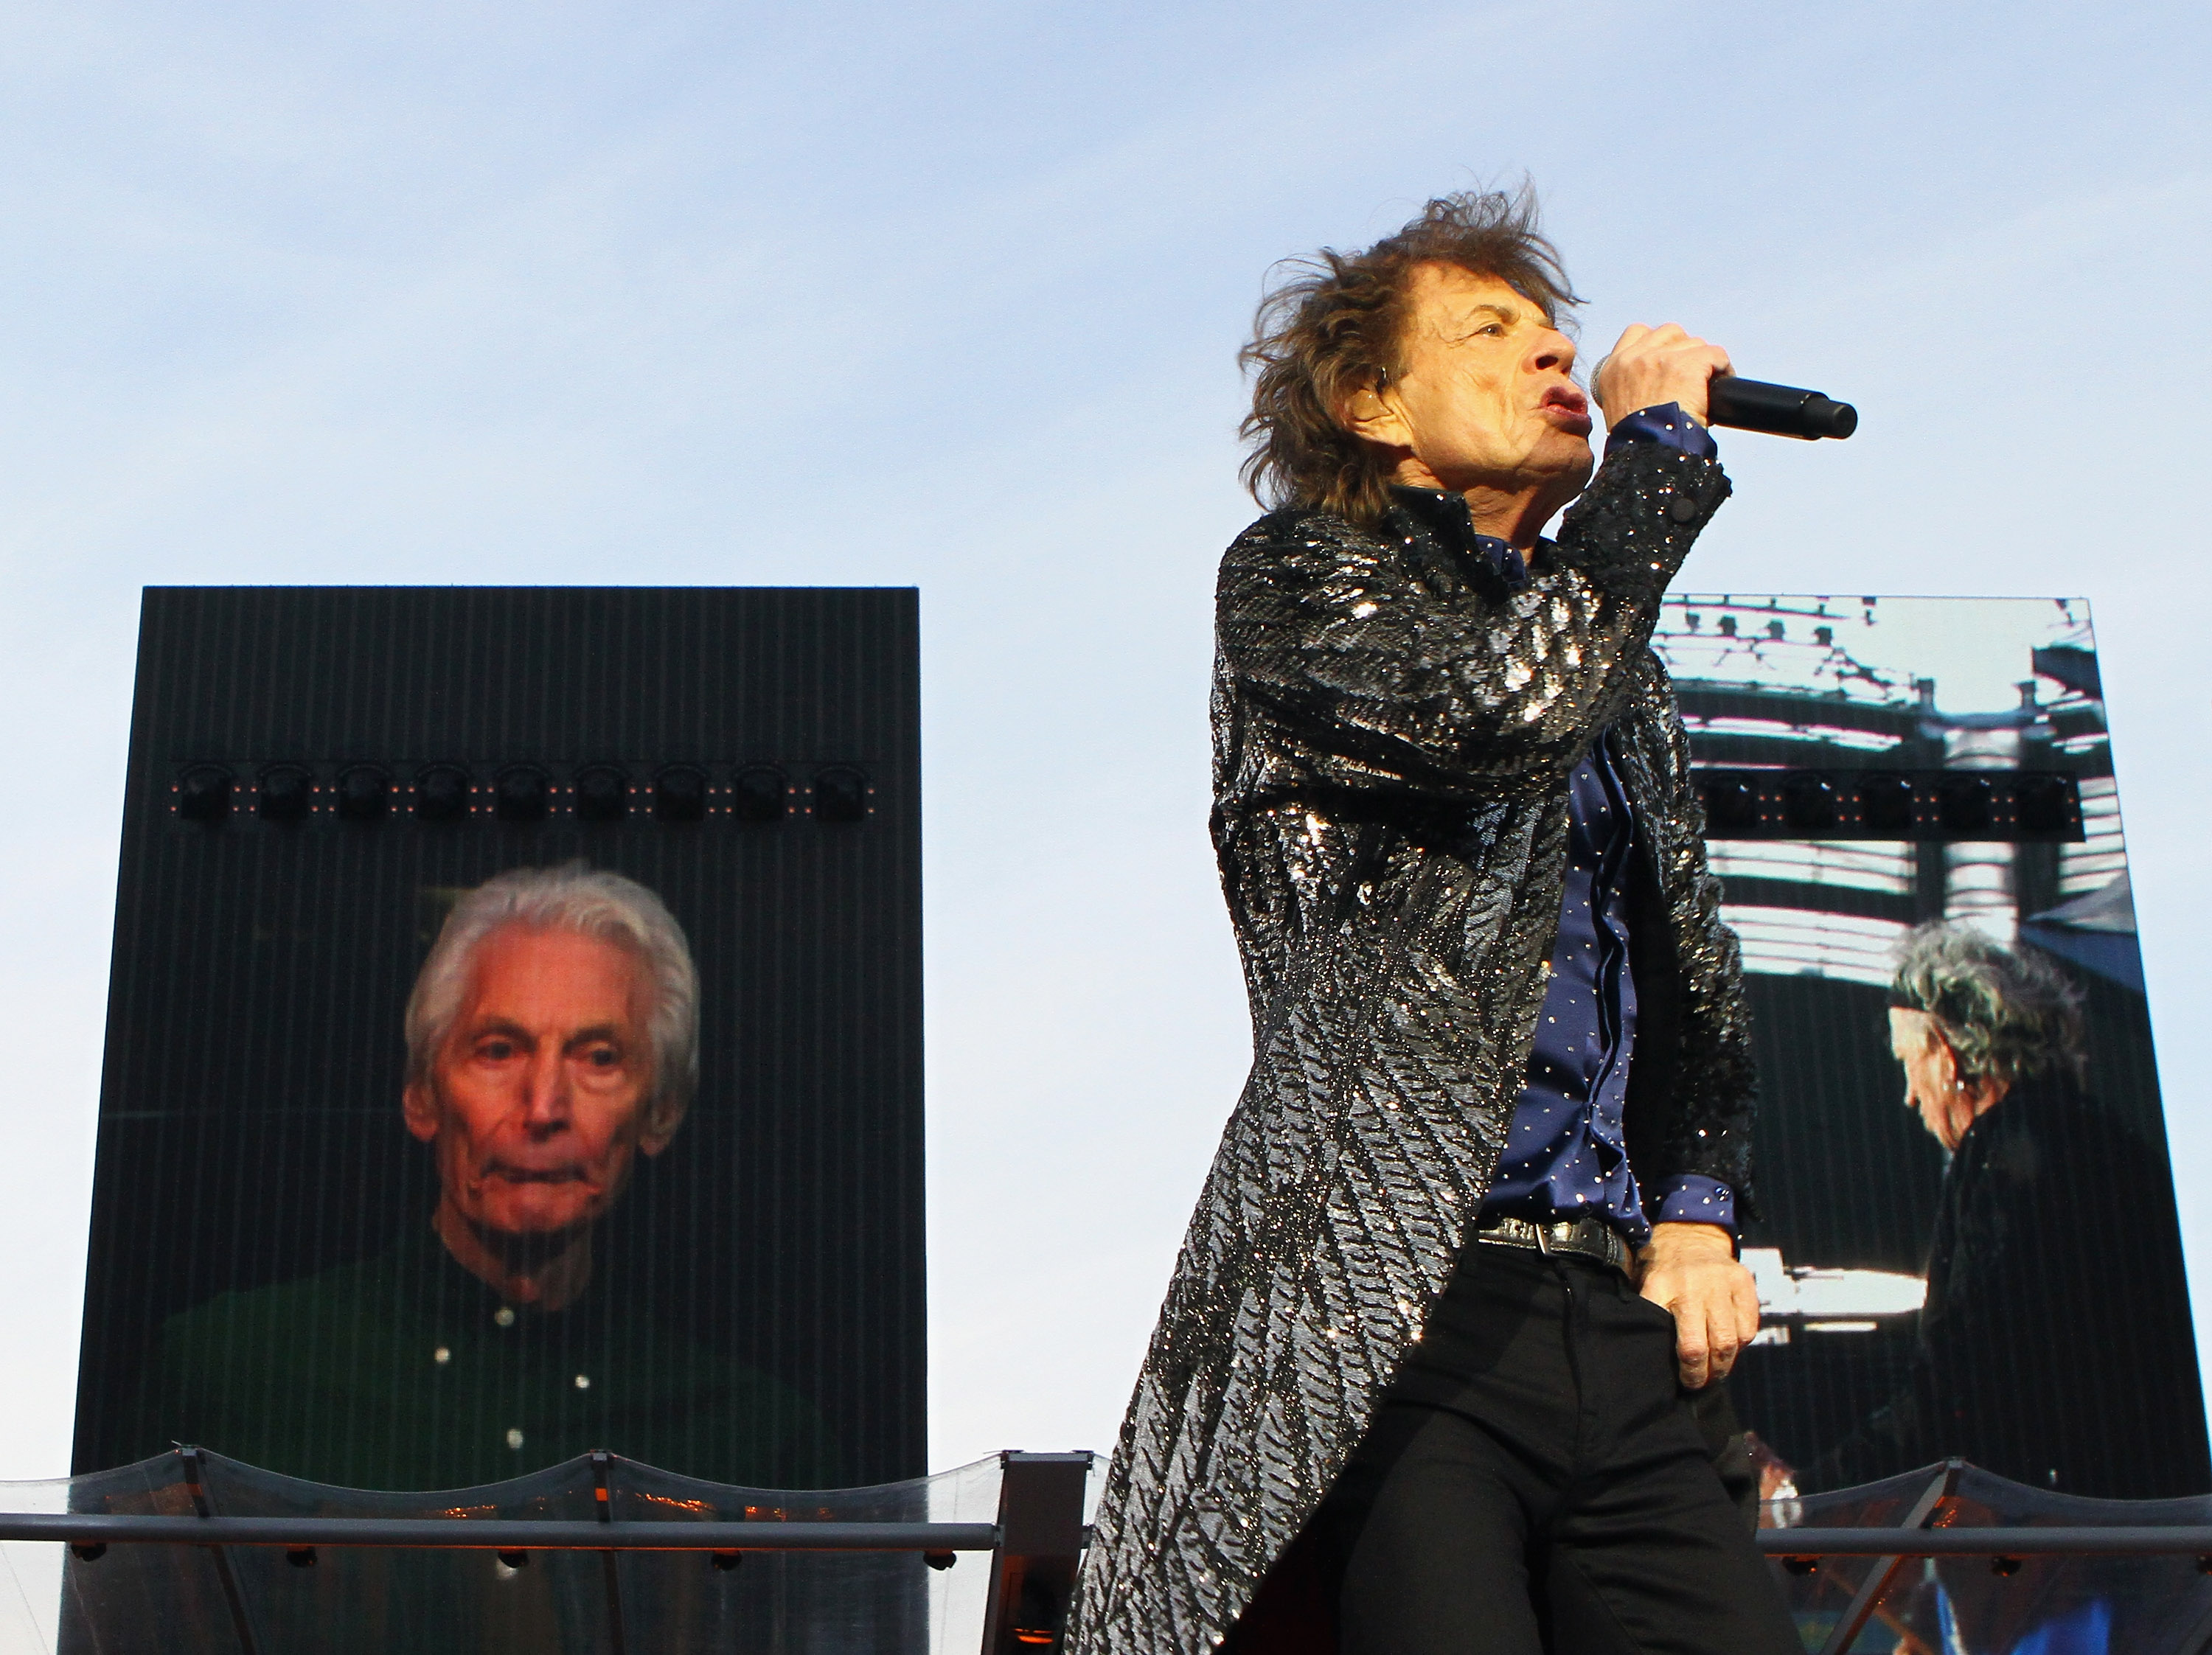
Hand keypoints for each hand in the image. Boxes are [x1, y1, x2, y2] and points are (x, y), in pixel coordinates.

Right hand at [1592, 324, 1731, 428]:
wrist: (1648, 455)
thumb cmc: (1638, 441)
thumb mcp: (1620, 406)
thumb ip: (1633, 383)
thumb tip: (1660, 378)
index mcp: (1613, 368)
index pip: (1637, 332)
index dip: (1658, 343)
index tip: (1668, 361)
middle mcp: (1634, 358)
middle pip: (1670, 332)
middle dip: (1683, 350)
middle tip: (1691, 375)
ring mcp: (1660, 359)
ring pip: (1694, 343)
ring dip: (1703, 361)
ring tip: (1706, 384)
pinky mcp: (1687, 365)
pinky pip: (1715, 354)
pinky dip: (1722, 368)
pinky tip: (1721, 382)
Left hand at [1636, 1221, 1759, 1388]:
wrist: (1688, 1236)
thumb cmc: (1662, 1273)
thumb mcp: (1645, 1289)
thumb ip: (1650, 1319)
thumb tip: (1653, 1363)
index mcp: (1661, 1287)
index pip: (1679, 1342)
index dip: (1686, 1370)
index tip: (1685, 1382)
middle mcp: (1692, 1284)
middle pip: (1708, 1346)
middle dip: (1706, 1374)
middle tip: (1701, 1384)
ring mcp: (1721, 1282)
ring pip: (1731, 1341)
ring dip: (1725, 1364)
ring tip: (1716, 1371)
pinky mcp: (1743, 1282)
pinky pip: (1748, 1327)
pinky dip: (1740, 1344)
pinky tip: (1728, 1347)